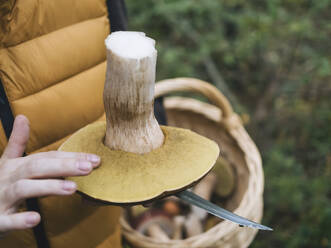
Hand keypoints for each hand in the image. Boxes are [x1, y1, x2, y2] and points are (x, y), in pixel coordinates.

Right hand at [0, 115, 100, 233]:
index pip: (46, 157)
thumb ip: (17, 143)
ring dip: (48, 187)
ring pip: (24, 189)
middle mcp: (9, 179)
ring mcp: (1, 198)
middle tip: (89, 167)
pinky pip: (6, 220)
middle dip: (64, 166)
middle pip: (37, 167)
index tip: (94, 159)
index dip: (69, 156)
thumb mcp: (6, 163)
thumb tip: (23, 118)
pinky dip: (20, 220)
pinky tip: (35, 219)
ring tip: (73, 188)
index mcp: (15, 166)